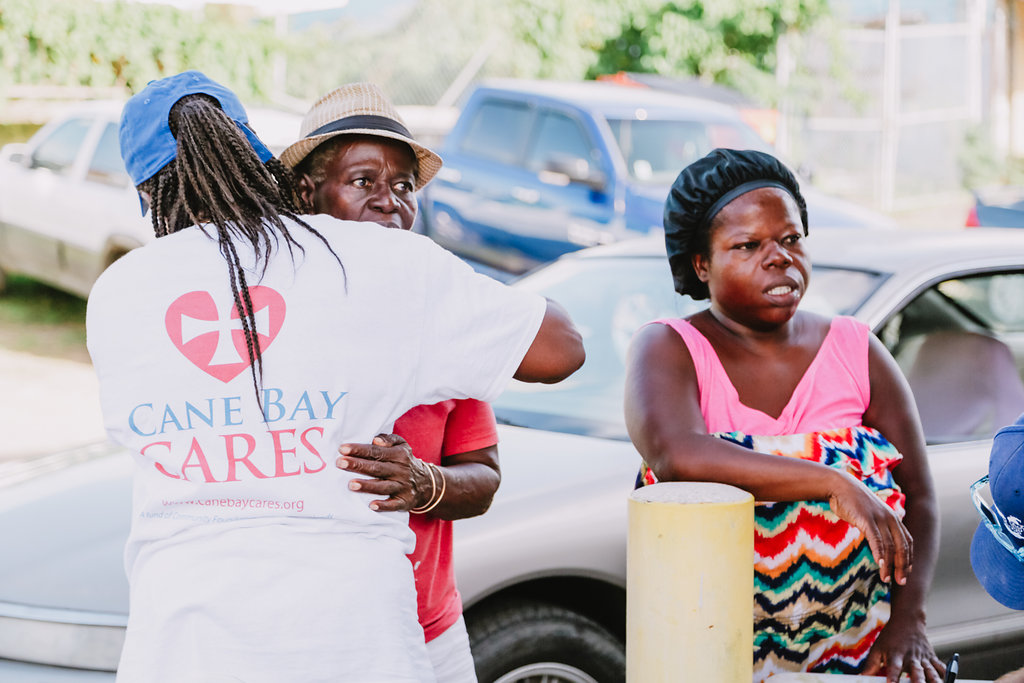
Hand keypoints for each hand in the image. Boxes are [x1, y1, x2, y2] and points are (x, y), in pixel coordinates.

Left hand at [336, 434, 434, 511]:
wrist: (427, 483)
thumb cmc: (404, 461)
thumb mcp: (402, 445)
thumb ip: (389, 439)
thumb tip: (375, 440)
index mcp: (399, 455)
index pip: (376, 451)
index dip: (359, 450)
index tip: (342, 449)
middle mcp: (400, 470)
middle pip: (377, 468)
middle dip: (358, 465)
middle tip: (340, 463)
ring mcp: (403, 487)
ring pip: (383, 486)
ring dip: (367, 486)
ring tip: (351, 484)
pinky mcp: (404, 502)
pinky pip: (394, 505)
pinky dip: (384, 506)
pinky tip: (372, 505)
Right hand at [827, 470, 912, 584]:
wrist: (840, 485)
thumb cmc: (852, 501)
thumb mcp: (870, 514)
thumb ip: (878, 526)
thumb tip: (879, 543)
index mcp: (893, 518)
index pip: (907, 542)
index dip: (908, 559)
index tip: (906, 573)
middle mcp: (891, 518)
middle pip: (902, 547)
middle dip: (903, 566)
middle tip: (901, 581)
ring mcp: (879, 518)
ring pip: (890, 546)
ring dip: (889, 565)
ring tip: (886, 579)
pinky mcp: (867, 519)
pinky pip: (876, 540)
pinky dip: (879, 554)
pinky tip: (879, 565)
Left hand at [862, 611, 944, 681]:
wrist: (907, 620)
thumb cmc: (890, 638)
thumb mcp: (877, 649)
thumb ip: (871, 665)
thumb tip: (861, 678)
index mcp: (895, 655)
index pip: (893, 668)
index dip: (893, 677)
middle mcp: (910, 657)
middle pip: (916, 671)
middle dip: (918, 682)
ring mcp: (923, 657)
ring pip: (931, 671)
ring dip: (935, 680)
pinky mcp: (931, 657)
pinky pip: (940, 667)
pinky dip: (946, 674)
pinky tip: (949, 680)